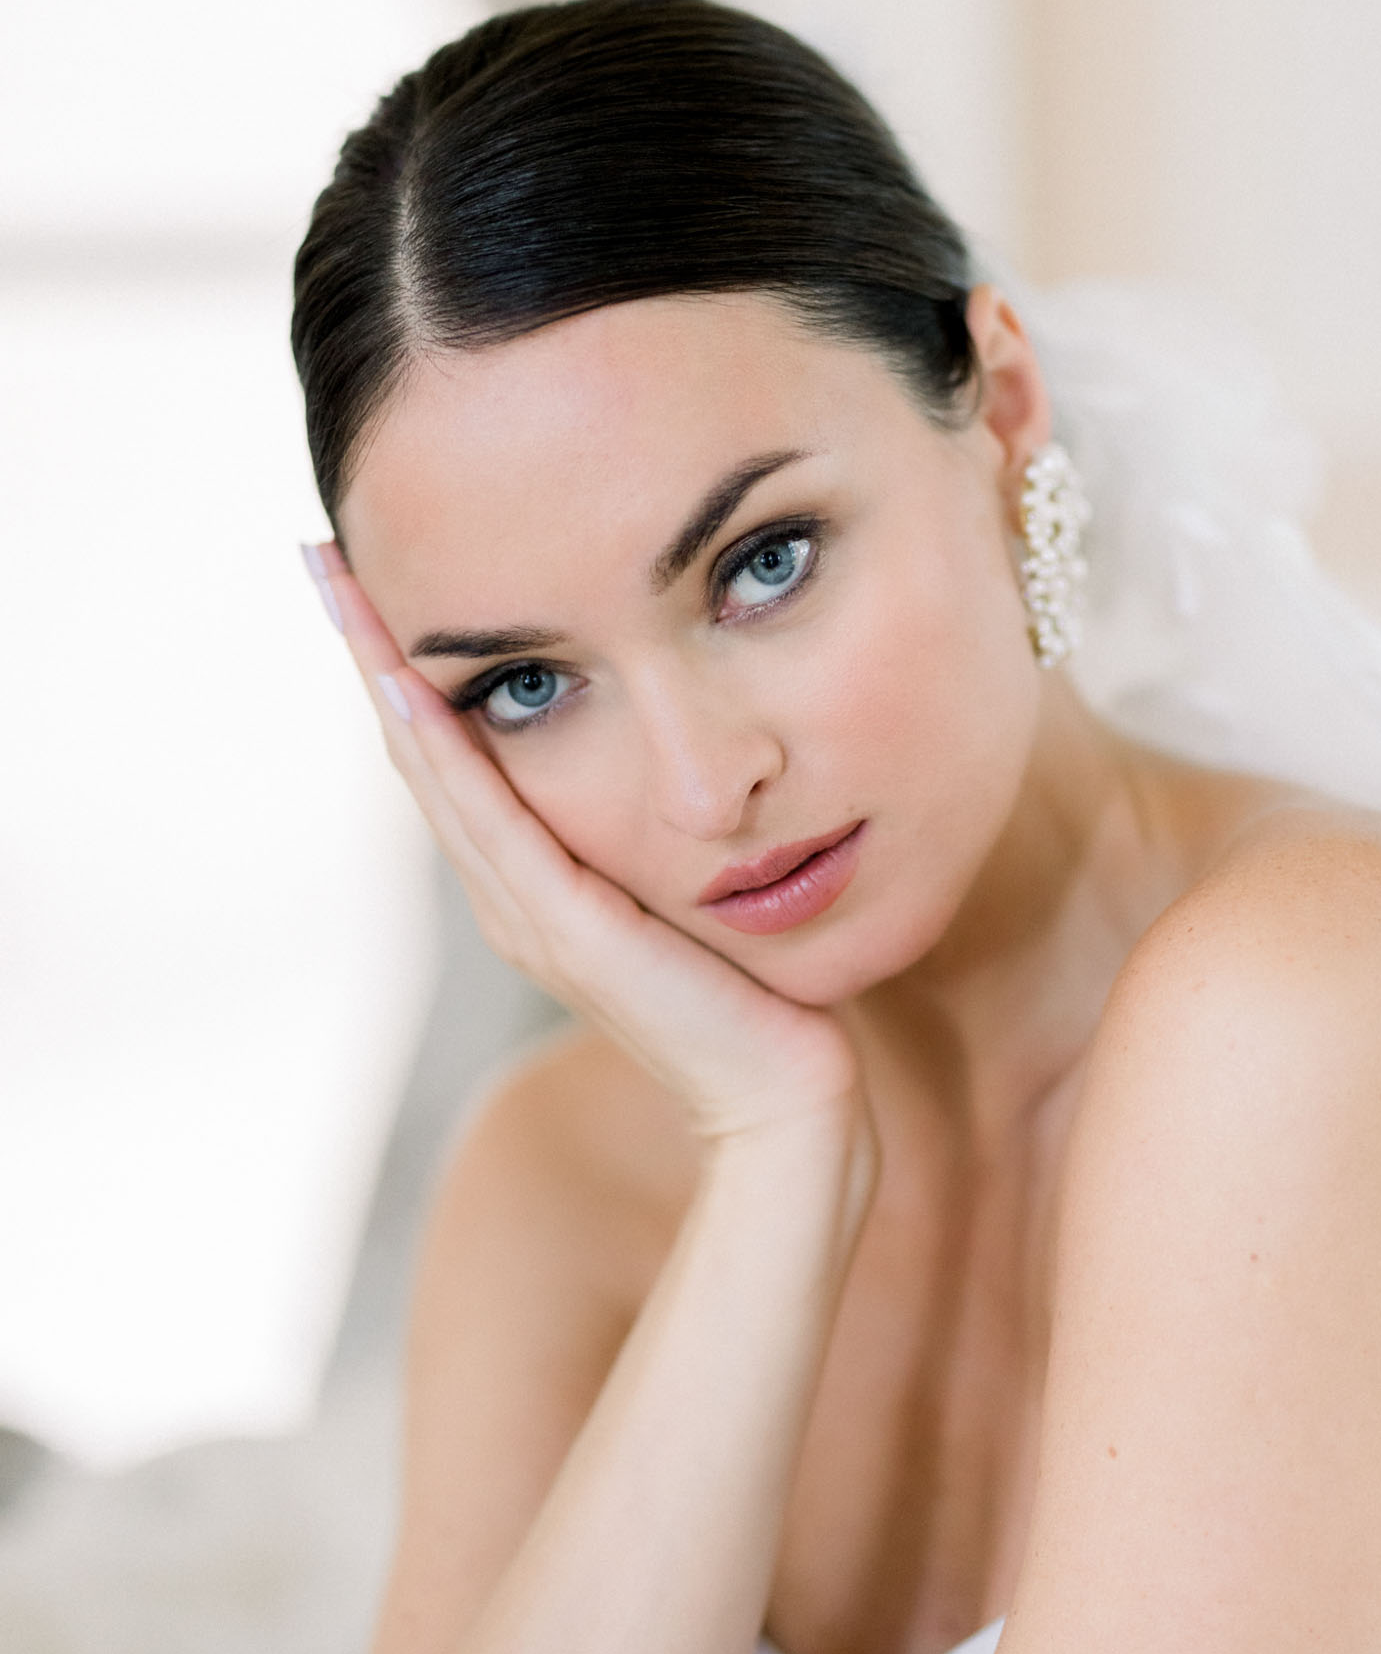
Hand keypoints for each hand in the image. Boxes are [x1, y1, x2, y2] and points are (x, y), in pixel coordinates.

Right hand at [304, 543, 866, 1152]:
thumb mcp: (693, 886)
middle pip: (420, 755)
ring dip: (385, 678)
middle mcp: (511, 899)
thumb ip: (658, 832)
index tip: (373, 580)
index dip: (406, 672)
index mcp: (534, 885)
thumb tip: (676, 755)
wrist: (782, 1097)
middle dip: (371, 652)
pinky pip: (493, 826)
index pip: (453, 760)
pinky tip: (411, 685)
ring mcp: (530, 919)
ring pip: (435, 777)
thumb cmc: (756, 995)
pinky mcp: (567, 934)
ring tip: (342, 590)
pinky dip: (445, 754)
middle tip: (325, 556)